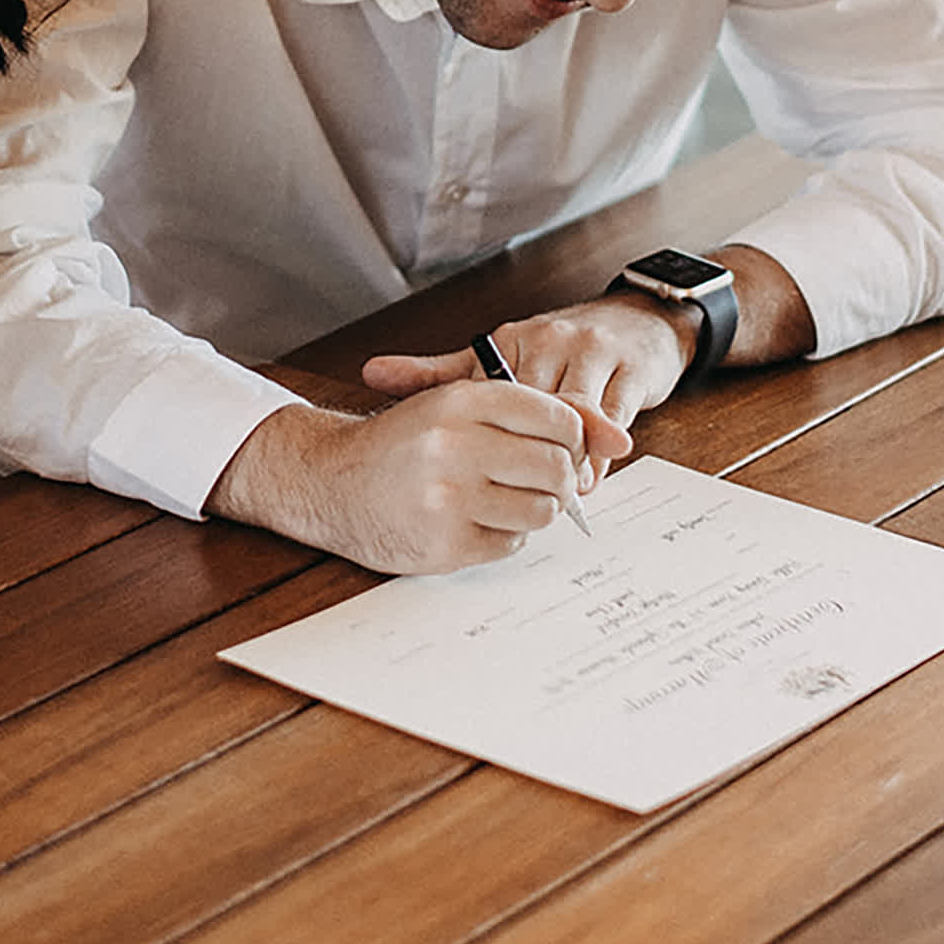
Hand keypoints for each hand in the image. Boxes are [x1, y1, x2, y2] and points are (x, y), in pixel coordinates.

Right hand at [205, 383, 620, 575]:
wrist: (329, 482)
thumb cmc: (400, 442)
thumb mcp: (451, 403)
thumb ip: (524, 410)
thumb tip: (615, 436)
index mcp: (459, 400)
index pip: (555, 415)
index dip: (570, 434)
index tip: (560, 444)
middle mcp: (455, 445)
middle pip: (556, 465)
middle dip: (562, 477)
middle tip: (547, 480)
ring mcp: (450, 498)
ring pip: (543, 510)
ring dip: (538, 510)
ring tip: (511, 500)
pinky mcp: (446, 544)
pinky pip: (512, 543)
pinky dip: (508, 535)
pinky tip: (480, 521)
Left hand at [362, 294, 694, 479]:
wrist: (642, 321)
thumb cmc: (562, 349)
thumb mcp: (500, 356)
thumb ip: (441, 372)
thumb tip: (371, 372)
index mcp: (509, 341)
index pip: (484, 395)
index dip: (482, 441)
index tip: (469, 477)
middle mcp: (548, 340)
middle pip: (529, 411)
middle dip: (524, 458)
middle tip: (516, 500)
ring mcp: (591, 352)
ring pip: (572, 419)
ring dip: (565, 462)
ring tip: (557, 498)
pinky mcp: (631, 369)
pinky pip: (612, 421)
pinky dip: (601, 456)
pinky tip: (591, 479)